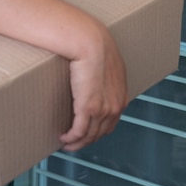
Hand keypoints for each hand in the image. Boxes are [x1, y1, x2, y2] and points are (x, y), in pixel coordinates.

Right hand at [60, 26, 127, 151]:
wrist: (90, 42)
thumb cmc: (95, 47)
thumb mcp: (107, 63)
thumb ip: (104, 75)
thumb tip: (93, 76)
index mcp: (121, 96)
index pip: (111, 122)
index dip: (97, 131)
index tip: (87, 133)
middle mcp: (115, 106)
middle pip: (100, 132)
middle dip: (87, 140)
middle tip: (74, 142)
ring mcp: (103, 109)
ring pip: (89, 135)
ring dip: (77, 143)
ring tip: (67, 143)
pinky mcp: (88, 108)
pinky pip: (79, 131)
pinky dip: (71, 138)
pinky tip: (64, 137)